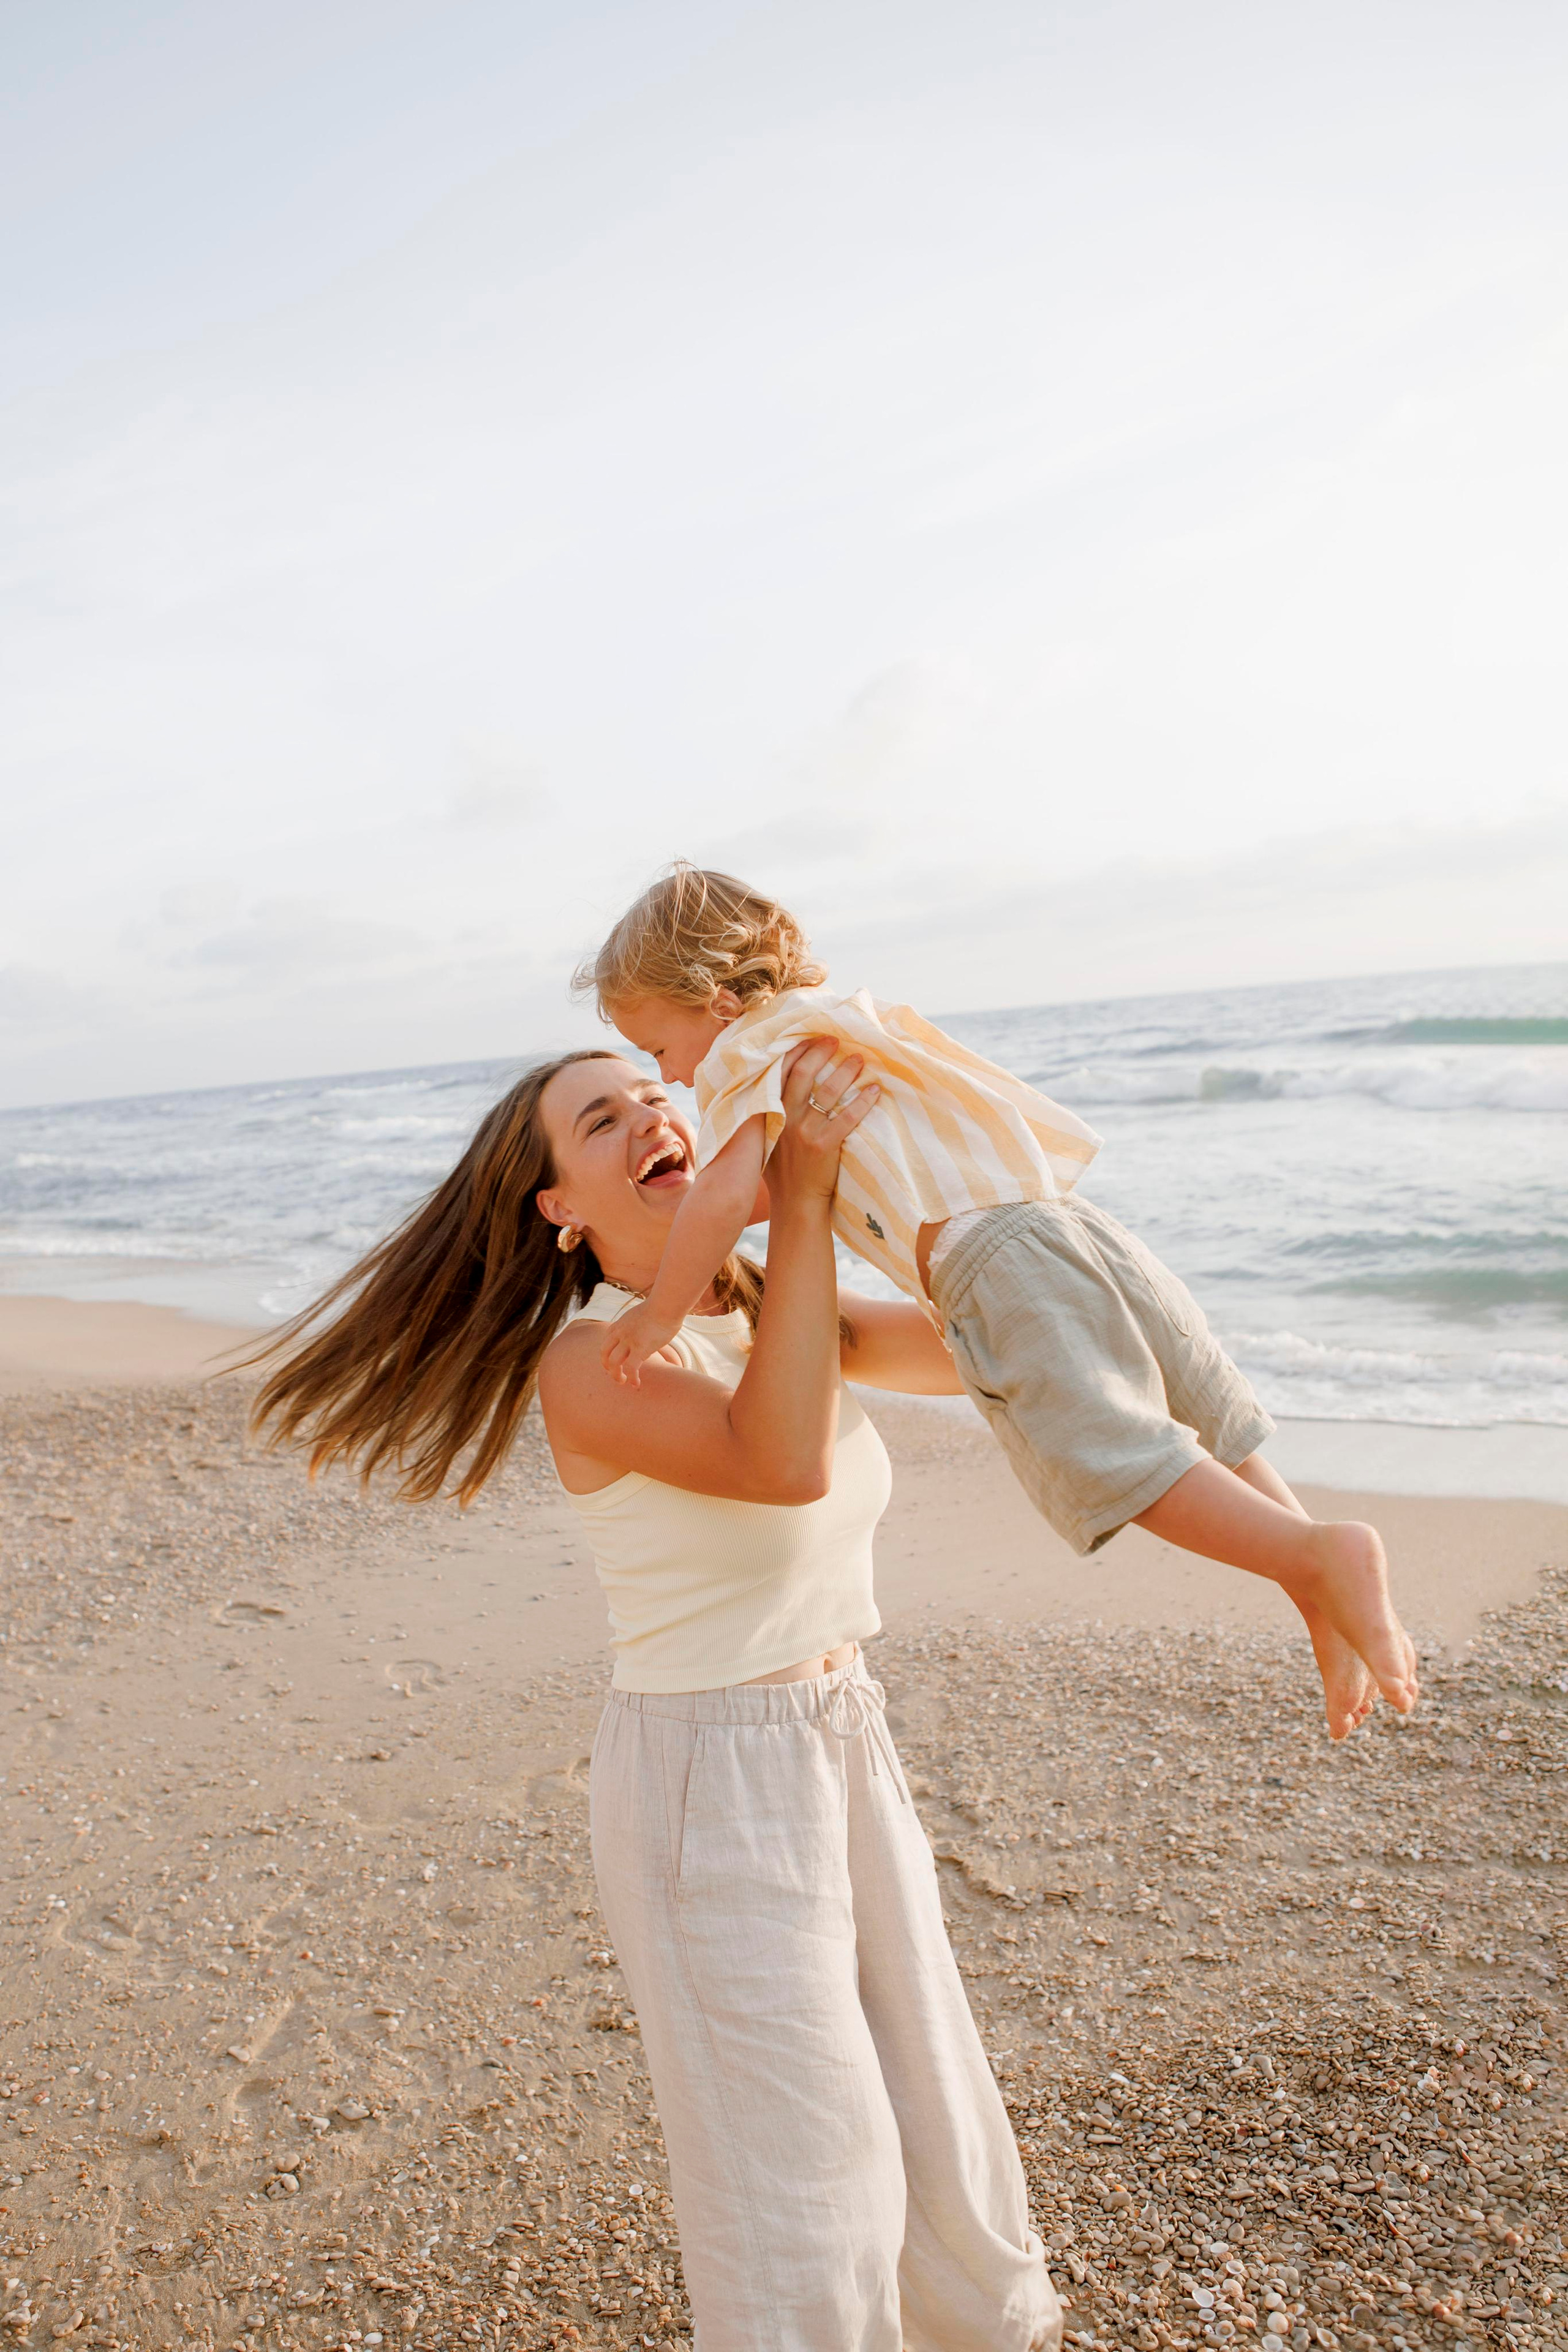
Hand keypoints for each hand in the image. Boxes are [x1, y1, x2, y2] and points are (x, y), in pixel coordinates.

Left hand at [601, 1300, 682, 1387]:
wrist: (666, 1304)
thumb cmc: (661, 1308)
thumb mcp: (641, 1315)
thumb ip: (637, 1325)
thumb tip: (644, 1331)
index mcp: (620, 1324)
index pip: (606, 1342)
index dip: (607, 1355)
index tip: (613, 1363)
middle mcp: (620, 1333)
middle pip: (604, 1353)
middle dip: (607, 1366)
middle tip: (615, 1375)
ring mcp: (629, 1340)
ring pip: (613, 1363)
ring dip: (616, 1375)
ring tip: (623, 1381)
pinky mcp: (640, 1348)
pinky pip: (631, 1368)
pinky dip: (631, 1378)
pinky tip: (636, 1384)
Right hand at [765, 1038, 877, 1211]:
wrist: (795, 1204)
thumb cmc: (784, 1173)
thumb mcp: (768, 1139)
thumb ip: (772, 1114)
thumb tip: (781, 1086)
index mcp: (770, 1113)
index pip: (781, 1072)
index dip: (797, 1051)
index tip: (812, 1037)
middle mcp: (784, 1118)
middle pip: (803, 1073)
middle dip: (820, 1051)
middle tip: (836, 1039)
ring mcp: (804, 1132)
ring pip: (827, 1091)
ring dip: (845, 1071)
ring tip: (859, 1059)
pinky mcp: (823, 1146)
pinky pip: (847, 1117)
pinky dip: (863, 1101)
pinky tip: (875, 1090)